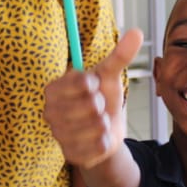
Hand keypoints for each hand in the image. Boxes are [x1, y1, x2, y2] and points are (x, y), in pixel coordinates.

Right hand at [43, 29, 142, 168]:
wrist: (103, 132)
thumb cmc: (101, 99)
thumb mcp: (109, 76)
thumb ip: (120, 55)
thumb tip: (137, 31)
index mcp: (54, 88)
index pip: (83, 83)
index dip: (96, 86)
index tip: (93, 88)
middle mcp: (49, 111)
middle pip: (92, 105)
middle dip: (102, 106)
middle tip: (97, 108)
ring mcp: (58, 134)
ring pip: (97, 126)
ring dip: (106, 124)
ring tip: (98, 122)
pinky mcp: (70, 155)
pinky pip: (99, 146)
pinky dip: (106, 141)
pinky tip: (99, 138)